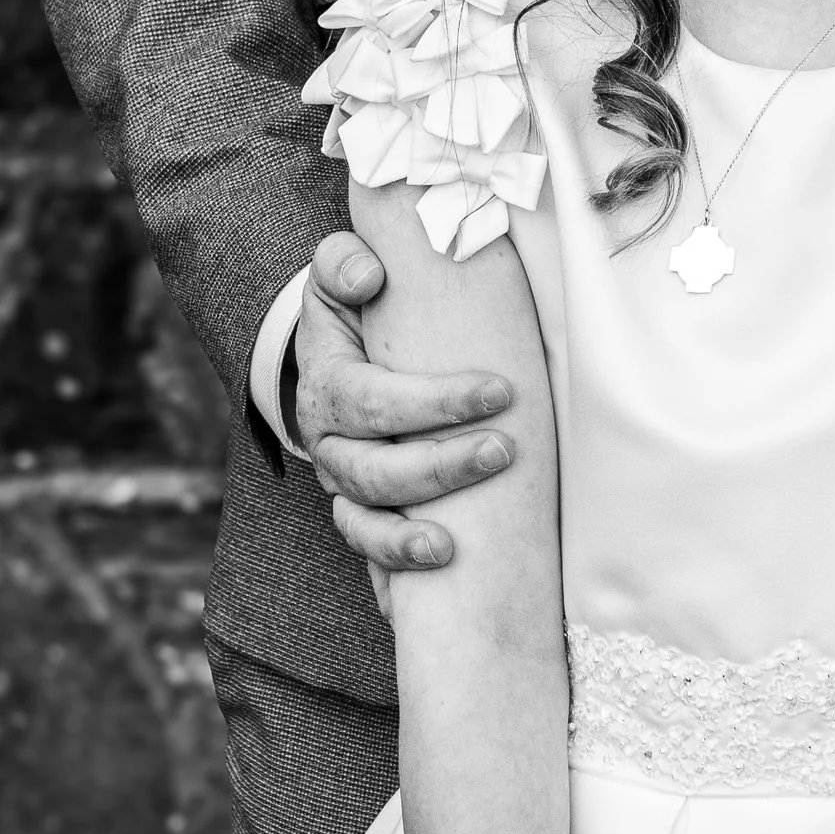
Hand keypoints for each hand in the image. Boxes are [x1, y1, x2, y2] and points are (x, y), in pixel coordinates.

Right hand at [290, 230, 516, 588]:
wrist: (339, 350)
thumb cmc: (358, 309)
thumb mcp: (342, 274)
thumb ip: (345, 264)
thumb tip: (368, 274)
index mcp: (328, 382)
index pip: (373, 400)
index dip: (436, 402)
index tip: (502, 391)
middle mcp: (329, 440)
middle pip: (373, 470)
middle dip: (441, 466)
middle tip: (506, 450)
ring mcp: (342, 481)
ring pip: (365, 518)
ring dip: (408, 535)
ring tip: (459, 542)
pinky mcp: (359, 510)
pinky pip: (366, 551)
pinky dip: (394, 567)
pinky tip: (438, 569)